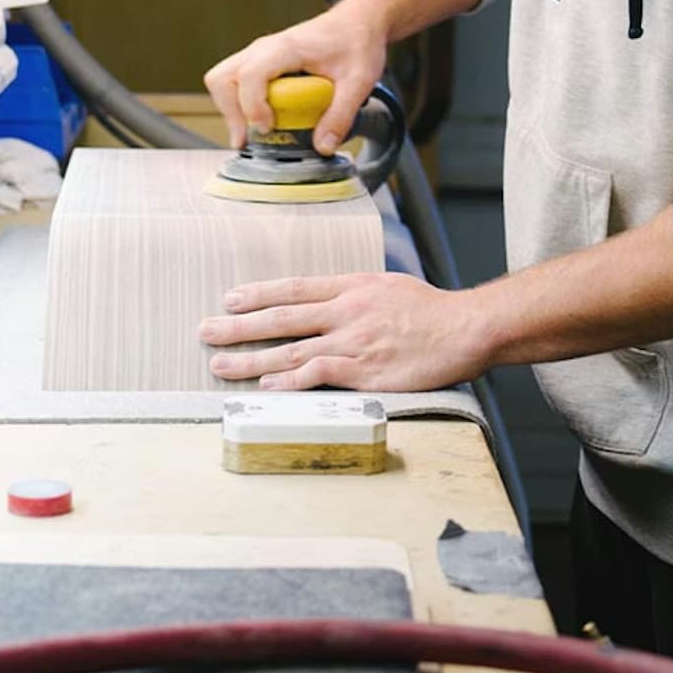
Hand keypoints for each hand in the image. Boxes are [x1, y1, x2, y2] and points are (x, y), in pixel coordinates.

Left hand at [198, 272, 490, 391]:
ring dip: (251, 357)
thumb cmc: (431, 311)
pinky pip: (317, 374)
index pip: (294, 288)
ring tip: (220, 364)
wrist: (466, 328)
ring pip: (291, 348)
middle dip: (239, 325)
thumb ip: (355, 296)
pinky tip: (266, 385)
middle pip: (281, 317)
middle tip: (206, 331)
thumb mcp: (387, 288)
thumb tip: (329, 304)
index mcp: (351, 287)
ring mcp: (353, 341)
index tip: (229, 298)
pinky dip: (289, 379)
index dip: (258, 294)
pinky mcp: (364, 371)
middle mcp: (345, 311)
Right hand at [203, 2, 388, 152]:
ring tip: (252, 132)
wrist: (358, 23)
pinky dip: (238, 104)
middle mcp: (264, 48)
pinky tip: (261, 120)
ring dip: (230, 109)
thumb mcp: (358, 82)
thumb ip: (340, 115)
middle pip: (222, 78)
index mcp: (286, 48)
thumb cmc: (356, 43)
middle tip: (249, 138)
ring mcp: (259, 54)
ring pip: (222, 80)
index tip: (268, 128)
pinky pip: (234, 83)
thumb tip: (322, 146)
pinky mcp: (261, 62)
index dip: (252, 106)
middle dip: (230, 112)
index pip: (250, 75)